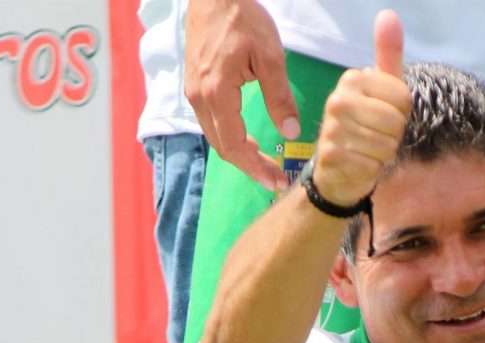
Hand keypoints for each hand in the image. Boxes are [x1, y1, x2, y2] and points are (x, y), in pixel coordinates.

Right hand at [185, 0, 299, 189]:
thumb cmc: (243, 19)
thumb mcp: (271, 56)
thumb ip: (279, 96)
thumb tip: (290, 132)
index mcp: (217, 94)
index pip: (235, 146)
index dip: (257, 168)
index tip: (278, 181)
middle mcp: (200, 98)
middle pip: (223, 147)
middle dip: (250, 167)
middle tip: (276, 179)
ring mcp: (194, 92)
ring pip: (216, 137)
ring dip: (240, 154)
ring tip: (266, 164)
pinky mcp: (196, 86)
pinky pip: (211, 123)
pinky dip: (231, 138)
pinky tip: (250, 141)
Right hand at [311, 10, 410, 206]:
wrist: (337, 170)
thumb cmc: (366, 127)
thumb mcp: (382, 91)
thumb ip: (388, 56)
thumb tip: (389, 14)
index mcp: (353, 79)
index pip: (403, 98)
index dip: (402, 115)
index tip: (384, 118)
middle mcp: (338, 98)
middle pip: (395, 121)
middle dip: (394, 136)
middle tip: (377, 137)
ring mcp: (331, 127)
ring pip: (386, 144)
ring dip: (384, 154)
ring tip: (368, 150)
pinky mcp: (331, 154)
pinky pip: (372, 163)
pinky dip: (372, 169)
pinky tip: (359, 164)